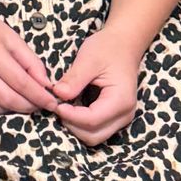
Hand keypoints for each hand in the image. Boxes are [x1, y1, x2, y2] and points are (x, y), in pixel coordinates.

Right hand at [0, 1, 60, 117]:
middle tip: (41, 106)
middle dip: (29, 106)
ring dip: (13, 111)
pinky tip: (4, 99)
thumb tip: (46, 85)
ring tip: (23, 102)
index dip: (39, 96)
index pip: (21, 82)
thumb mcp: (10, 36)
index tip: (53, 102)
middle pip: (7, 99)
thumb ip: (30, 61)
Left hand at [54, 28, 140, 146]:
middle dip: (72, 125)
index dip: (70, 116)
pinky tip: (72, 108)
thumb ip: (74, 78)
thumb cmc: (108, 48)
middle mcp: (124, 114)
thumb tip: (57, 94)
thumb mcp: (89, 59)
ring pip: (94, 136)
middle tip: (58, 106)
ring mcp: (121, 118)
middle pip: (93, 135)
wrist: (124, 44)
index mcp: (120, 100)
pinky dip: (81, 124)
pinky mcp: (115, 117)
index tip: (55, 104)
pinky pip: (96, 129)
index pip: (91, 120)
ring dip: (76, 127)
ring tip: (64, 107)